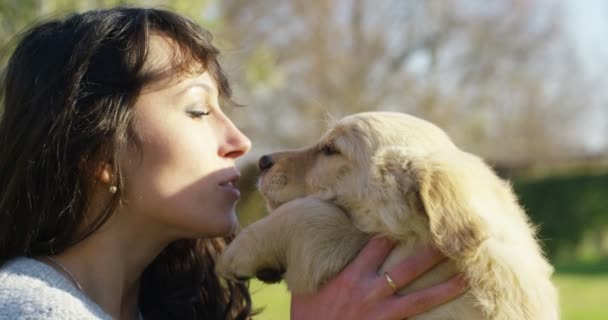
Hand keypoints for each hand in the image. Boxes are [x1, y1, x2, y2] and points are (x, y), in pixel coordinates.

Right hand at [290, 237, 466, 319]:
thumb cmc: (306, 318)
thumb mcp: (304, 288)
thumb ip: (317, 268)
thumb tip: (312, 248)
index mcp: (351, 276)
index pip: (379, 244)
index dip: (397, 230)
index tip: (415, 216)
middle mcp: (370, 291)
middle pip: (408, 266)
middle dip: (432, 252)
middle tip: (454, 238)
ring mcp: (381, 313)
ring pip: (421, 298)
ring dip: (446, 287)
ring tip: (467, 276)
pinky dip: (433, 319)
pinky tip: (456, 316)